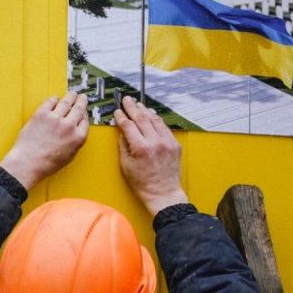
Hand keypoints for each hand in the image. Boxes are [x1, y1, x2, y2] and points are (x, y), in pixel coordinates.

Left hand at [0, 92, 88, 190]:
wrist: (28, 163)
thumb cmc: (46, 164)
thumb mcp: (69, 156)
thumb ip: (75, 142)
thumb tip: (76, 132)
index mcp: (78, 137)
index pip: (85, 121)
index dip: (84, 114)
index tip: (83, 111)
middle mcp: (69, 126)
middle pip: (78, 109)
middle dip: (81, 101)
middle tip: (82, 97)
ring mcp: (55, 118)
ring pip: (66, 102)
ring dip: (70, 96)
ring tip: (72, 93)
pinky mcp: (42, 114)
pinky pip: (50, 102)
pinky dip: (54, 99)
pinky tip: (55, 98)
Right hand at [113, 96, 188, 215]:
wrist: (163, 193)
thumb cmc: (143, 183)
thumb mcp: (126, 165)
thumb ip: (123, 145)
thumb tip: (122, 130)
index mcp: (141, 148)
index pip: (128, 125)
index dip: (121, 117)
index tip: (117, 112)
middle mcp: (155, 142)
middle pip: (141, 118)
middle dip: (132, 107)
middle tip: (126, 100)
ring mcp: (167, 142)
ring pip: (154, 119)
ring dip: (145, 110)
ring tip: (138, 104)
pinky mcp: (175, 144)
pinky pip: (164, 127)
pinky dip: (156, 120)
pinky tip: (151, 115)